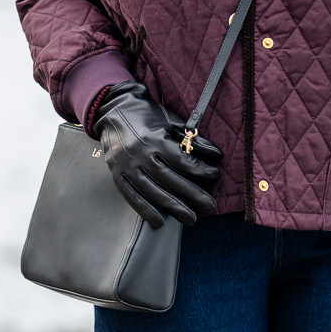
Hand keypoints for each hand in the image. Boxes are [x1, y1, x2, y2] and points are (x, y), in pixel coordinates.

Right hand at [92, 82, 220, 228]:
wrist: (114, 110)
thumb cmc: (148, 116)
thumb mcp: (172, 122)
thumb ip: (193, 139)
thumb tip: (216, 154)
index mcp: (154, 139)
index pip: (181, 160)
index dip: (199, 170)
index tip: (215, 176)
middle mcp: (139, 153)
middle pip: (169, 179)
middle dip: (191, 194)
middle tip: (210, 206)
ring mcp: (126, 165)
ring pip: (151, 190)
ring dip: (172, 207)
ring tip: (190, 218)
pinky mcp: (116, 174)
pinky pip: (131, 196)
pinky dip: (144, 210)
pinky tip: (159, 222)